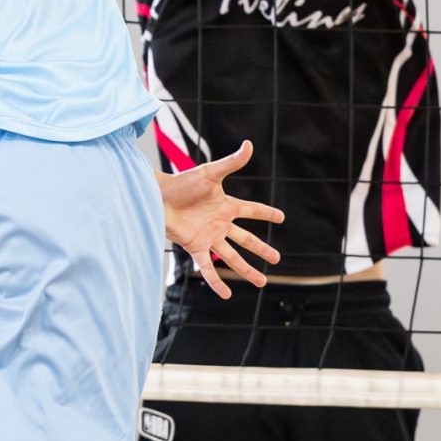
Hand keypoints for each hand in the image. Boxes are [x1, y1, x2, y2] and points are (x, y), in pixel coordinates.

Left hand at [157, 139, 283, 299]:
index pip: (252, 210)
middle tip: (277, 259)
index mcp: (226, 205)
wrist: (158, 196)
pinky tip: (226, 294)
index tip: (282, 218)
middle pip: (246, 239)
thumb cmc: (182, 183)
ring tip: (262, 282)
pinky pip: (208, 267)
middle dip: (262, 250)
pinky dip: (216, 281)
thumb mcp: (210, 173)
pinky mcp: (195, 247)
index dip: (266, 213)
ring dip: (247, 269)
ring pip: (232, 257)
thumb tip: (250, 145)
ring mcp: (209, 237)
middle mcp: (220, 223)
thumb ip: (231, 163)